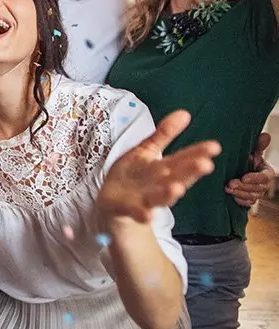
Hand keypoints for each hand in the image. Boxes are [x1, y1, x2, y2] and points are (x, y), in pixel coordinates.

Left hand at [98, 110, 219, 224]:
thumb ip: (165, 133)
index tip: (214, 146)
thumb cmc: (135, 173)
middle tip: (205, 164)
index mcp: (164, 168)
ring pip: (160, 196)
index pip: (184, 158)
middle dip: (190, 171)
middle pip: (177, 177)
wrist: (113, 201)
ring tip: (178, 189)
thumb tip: (185, 112)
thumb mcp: (147, 149)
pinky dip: (143, 214)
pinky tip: (148, 216)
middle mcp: (159, 184)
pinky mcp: (128, 208)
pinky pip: (136, 212)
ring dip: (169, 193)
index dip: (198, 152)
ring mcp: (145, 198)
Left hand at [226, 132, 275, 206]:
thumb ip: (258, 146)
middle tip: (230, 183)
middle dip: (244, 187)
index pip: (264, 177)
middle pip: (258, 189)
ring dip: (240, 193)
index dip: (255, 178)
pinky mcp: (249, 199)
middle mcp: (264, 184)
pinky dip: (240, 201)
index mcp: (266, 172)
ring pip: (252, 197)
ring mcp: (257, 193)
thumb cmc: (247, 159)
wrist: (239, 169)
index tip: (244, 177)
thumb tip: (265, 135)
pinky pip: (247, 203)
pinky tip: (231, 197)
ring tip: (227, 188)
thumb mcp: (253, 152)